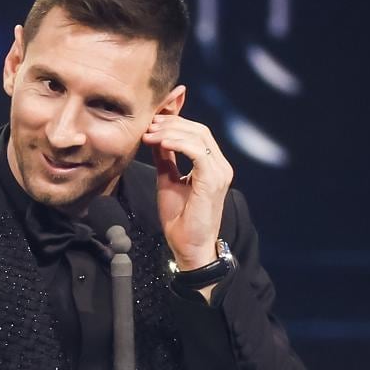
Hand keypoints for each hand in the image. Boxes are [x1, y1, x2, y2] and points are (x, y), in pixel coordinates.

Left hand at [144, 110, 232, 289]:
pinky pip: (197, 152)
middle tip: (148, 125)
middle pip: (199, 130)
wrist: (189, 246)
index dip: (175, 123)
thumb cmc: (180, 219)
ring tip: (150, 134)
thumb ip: (166, 158)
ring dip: (170, 132)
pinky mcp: (213, 180)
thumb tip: (155, 137)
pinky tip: (160, 144)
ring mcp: (220, 173)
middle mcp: (221, 166)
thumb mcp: (168, 180)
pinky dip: (177, 143)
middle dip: (171, 124)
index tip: (151, 123)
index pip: (198, 133)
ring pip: (198, 137)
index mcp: (213, 165)